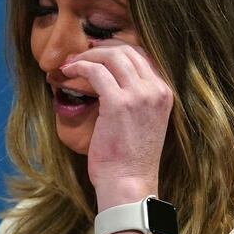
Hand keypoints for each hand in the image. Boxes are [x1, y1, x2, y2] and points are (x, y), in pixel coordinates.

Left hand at [62, 39, 173, 206]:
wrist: (128, 183)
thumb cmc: (129, 160)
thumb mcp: (142, 122)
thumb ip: (134, 99)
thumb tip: (110, 81)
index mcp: (164, 93)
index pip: (142, 56)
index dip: (116, 50)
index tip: (97, 54)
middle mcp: (155, 90)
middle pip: (128, 51)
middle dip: (101, 49)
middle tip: (81, 55)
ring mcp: (139, 95)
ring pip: (112, 56)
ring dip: (88, 55)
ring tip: (72, 63)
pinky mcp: (118, 103)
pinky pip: (96, 71)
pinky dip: (80, 66)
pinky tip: (69, 72)